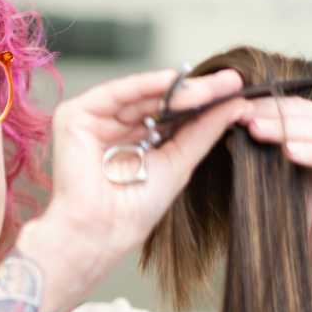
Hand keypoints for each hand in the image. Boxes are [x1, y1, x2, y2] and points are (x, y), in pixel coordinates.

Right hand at [35, 67, 251, 289]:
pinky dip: (142, 84)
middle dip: (194, 92)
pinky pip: (113, 93)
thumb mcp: (179, 162)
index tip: (236, 90)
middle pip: (156, 100)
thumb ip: (204, 130)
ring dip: (175, 89)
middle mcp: (112, 130)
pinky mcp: (74, 117)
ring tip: (208, 88)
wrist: (102, 229)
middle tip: (229, 83)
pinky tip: (171, 81)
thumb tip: (237, 104)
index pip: (168, 113)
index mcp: (133, 143)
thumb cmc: (132, 211)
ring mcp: (93, 122)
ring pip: (138, 94)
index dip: (200, 101)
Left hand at [244, 97, 311, 279]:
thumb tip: (230, 137)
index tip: (226, 109)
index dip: (259, 107)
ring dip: (284, 129)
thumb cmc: (307, 217)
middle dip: (267, 113)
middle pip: (302, 113)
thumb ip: (260, 160)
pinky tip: (290, 152)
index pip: (288, 109)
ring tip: (254, 129)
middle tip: (235, 113)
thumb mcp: (277, 184)